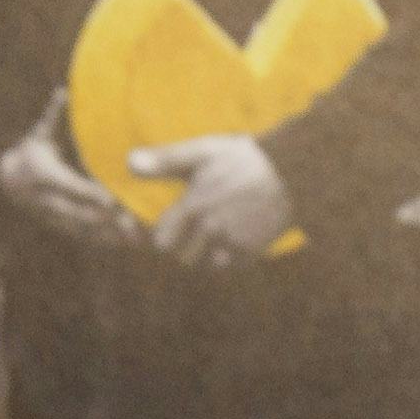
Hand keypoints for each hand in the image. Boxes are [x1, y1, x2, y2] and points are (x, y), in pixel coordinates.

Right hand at [0, 110, 146, 247]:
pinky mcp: (59, 226)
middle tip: (134, 222)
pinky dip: (103, 242)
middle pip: (80, 213)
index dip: (92, 195)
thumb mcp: (38, 133)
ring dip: (108, 235)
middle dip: (106, 220)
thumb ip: (53, 115)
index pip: (72, 187)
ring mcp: (52, 216)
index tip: (114, 199)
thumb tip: (63, 90)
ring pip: (83, 230)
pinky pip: (83, 237)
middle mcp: (47, 200)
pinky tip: (125, 244)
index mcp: (44, 175)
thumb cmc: (30, 151)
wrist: (6, 181)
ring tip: (136, 237)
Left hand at [132, 131, 295, 262]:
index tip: (171, 228)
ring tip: (215, 235)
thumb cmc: (243, 158)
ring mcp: (233, 241)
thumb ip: (165, 161)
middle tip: (195, 232)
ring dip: (207, 255)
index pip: (161, 240)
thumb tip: (127, 162)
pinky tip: (235, 239)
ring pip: (206, 264)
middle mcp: (211, 228)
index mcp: (193, 205)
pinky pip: (230, 266)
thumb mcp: (202, 152)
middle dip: (185, 248)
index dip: (165, 235)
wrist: (292, 171)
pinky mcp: (253, 251)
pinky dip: (230, 258)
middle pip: (183, 257)